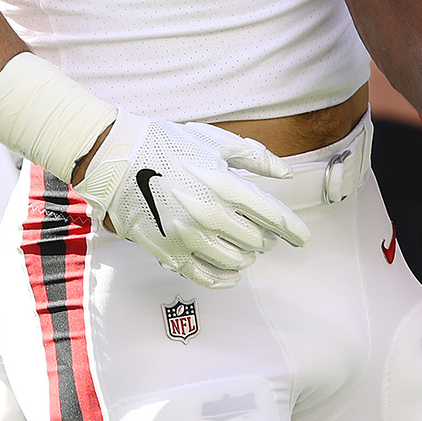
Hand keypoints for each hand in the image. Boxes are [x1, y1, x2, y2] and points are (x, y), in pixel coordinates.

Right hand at [74, 112, 307, 289]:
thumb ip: (256, 157)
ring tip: (245, 247)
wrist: (119, 160)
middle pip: (257, 241)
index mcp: (225, 185)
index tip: (302, 238)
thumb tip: (286, 174)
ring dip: (247, 256)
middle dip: (265, 238)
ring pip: (236, 261)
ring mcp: (190, 237)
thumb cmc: (168, 145)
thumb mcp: (215, 142)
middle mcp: (211, 215)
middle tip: (261, 232)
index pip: (273, 217)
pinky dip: (226, 279)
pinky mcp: (170, 253)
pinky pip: (207, 278)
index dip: (293, 230)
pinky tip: (232, 273)